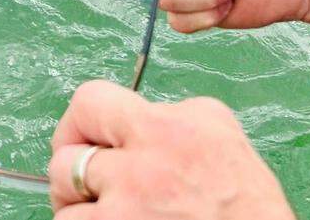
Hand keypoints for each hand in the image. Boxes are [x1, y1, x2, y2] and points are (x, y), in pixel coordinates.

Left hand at [49, 81, 294, 219]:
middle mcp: (142, 170)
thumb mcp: (217, 131)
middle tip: (91, 183)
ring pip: (64, 205)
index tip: (85, 137)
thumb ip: (166, 114)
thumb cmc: (246, 202)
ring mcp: (125, 215)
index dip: (80, 121)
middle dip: (72, 171)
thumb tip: (125, 117)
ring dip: (78, 208)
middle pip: (63, 159)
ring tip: (107, 211)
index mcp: (166, 130)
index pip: (89, 101)